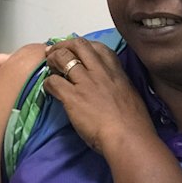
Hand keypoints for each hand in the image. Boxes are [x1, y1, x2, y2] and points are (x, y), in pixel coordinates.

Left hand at [43, 38, 153, 154]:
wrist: (128, 137)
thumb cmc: (134, 123)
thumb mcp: (129, 94)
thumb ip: (117, 85)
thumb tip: (108, 86)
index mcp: (115, 71)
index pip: (98, 46)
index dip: (83, 45)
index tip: (75, 51)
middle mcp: (100, 72)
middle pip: (78, 45)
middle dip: (64, 45)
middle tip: (55, 52)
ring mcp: (85, 82)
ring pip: (62, 57)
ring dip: (52, 60)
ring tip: (49, 67)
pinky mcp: (73, 97)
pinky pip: (53, 81)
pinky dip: (48, 83)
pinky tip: (49, 89)